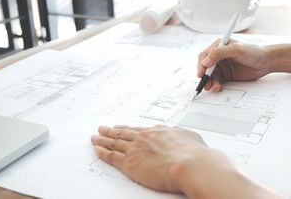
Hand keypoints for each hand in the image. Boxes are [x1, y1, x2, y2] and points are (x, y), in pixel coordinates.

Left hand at [91, 125, 208, 192]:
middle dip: (111, 130)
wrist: (190, 164)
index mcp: (158, 132)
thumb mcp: (191, 138)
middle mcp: (144, 138)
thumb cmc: (194, 154)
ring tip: (96, 136)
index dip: (128, 128)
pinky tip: (97, 149)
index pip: (139, 129)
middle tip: (103, 128)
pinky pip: (111, 156)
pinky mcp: (129, 163)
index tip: (121, 127)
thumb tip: (183, 134)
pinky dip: (102, 152)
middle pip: (123, 133)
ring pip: (114, 142)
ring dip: (103, 139)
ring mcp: (135, 149)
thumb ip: (183, 135)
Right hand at [197, 39, 270, 91]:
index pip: (205, 55)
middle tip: (205, 84)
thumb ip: (219, 53)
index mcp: (219, 46)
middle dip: (205, 76)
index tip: (201, 74)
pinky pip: (217, 80)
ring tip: (213, 87)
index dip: (201, 65)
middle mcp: (219, 55)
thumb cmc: (254, 52)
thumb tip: (205, 61)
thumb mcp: (236, 50)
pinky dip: (216, 84)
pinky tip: (218, 87)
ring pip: (211, 75)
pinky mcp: (227, 74)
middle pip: (206, 67)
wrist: (266, 62)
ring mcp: (222, 65)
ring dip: (210, 81)